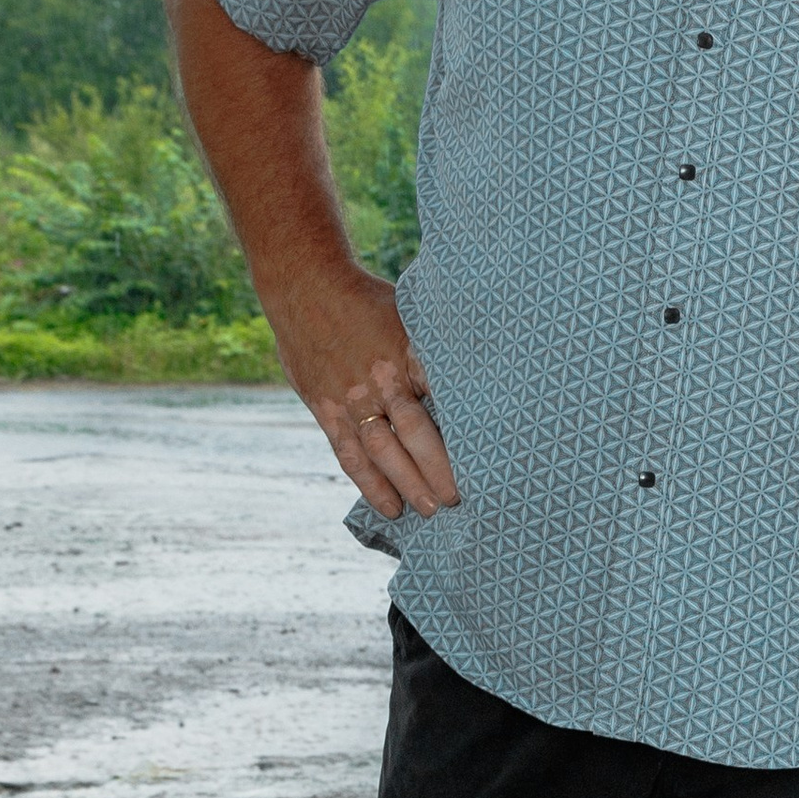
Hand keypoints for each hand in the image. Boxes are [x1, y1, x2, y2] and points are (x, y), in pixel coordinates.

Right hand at [268, 271, 459, 520]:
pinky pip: (349, 453)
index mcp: (410, 352)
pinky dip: (370, 483)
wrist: (306, 287)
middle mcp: (382, 378)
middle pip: (416, 431)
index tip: (493, 455)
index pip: (445, 396)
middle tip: (463, 498)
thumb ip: (437, 346)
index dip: (468, 428)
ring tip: (433, 511)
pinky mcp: (326, 409)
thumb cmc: (369, 302)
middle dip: (440, 468)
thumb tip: (483, 372)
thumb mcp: (411, 312)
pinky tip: (389, 507)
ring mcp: (351, 397)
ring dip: (408, 484)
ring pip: (383, 449)